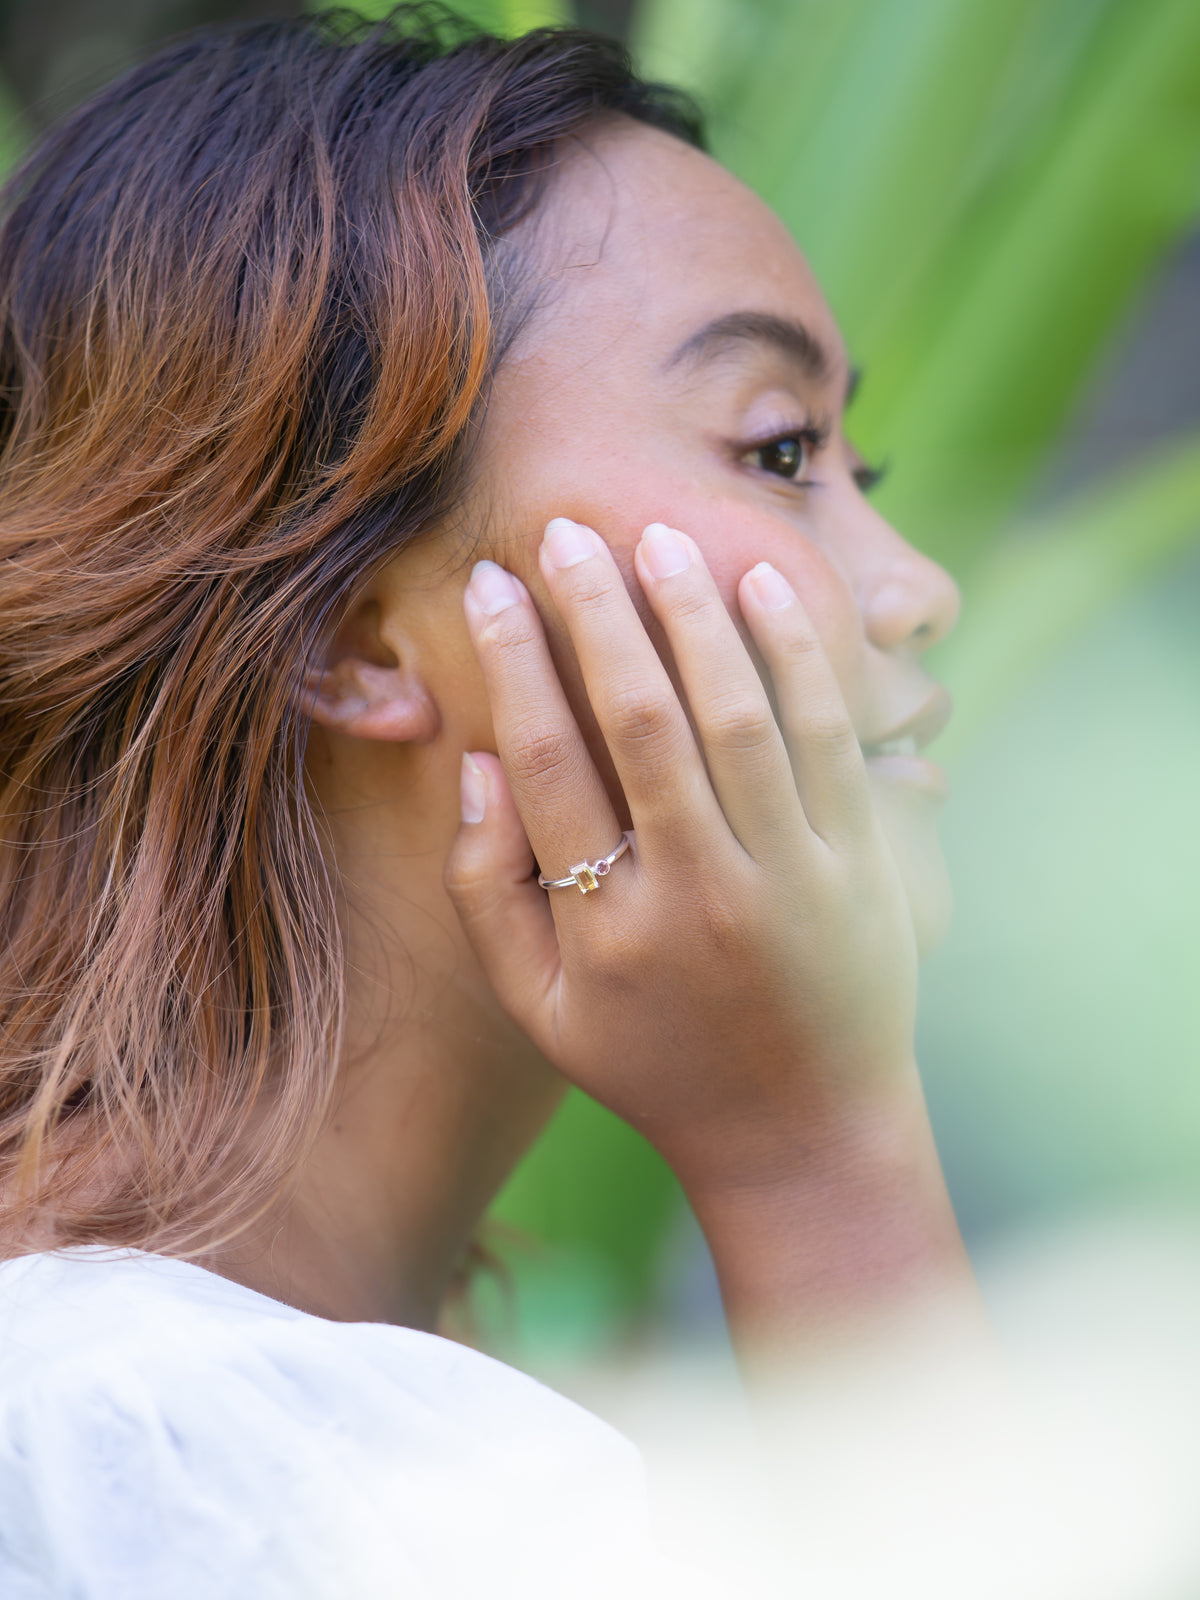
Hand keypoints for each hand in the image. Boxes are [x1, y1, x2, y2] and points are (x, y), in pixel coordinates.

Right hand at [446, 516, 918, 1200]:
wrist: (804, 1135)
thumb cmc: (655, 1065)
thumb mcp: (540, 1009)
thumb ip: (487, 891)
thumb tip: (475, 763)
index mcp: (606, 930)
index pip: (548, 764)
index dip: (514, 663)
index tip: (494, 584)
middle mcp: (696, 895)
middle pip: (639, 722)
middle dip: (598, 613)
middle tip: (567, 532)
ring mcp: (790, 878)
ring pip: (736, 717)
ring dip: (694, 617)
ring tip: (658, 539)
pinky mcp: (861, 867)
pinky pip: (826, 742)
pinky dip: (796, 660)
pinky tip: (763, 590)